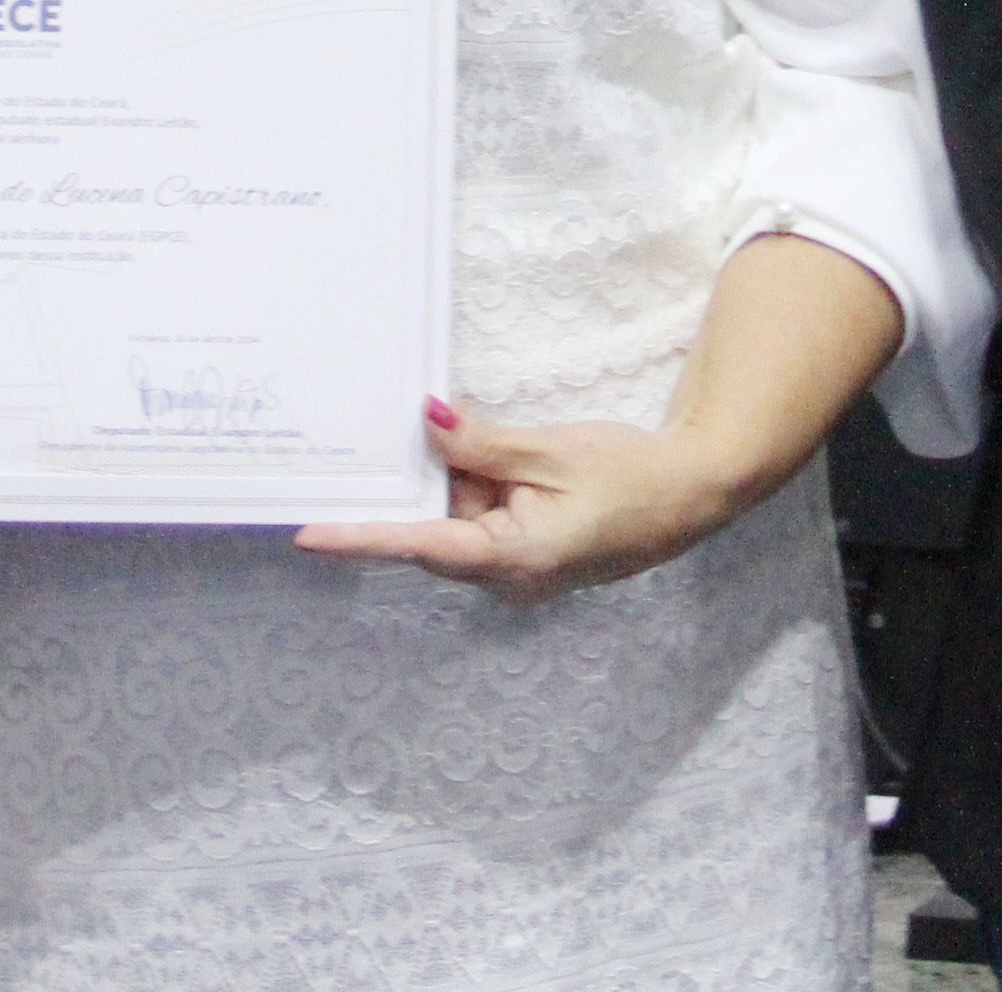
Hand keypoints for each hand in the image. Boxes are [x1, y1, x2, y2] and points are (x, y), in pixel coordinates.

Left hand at [290, 395, 764, 600]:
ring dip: (456, 483)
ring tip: (448, 431)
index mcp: (514, 557)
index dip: (361, 537)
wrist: (693, 494)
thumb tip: (427, 424)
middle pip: (436, 531)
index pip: (420, 544)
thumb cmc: (630, 475)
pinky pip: (483, 522)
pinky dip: (477, 489)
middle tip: (373, 442)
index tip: (308, 534)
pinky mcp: (530, 554)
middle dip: (418, 486)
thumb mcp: (551, 449)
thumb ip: (482, 444)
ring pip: (459, 523)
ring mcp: (520, 571)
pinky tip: (478, 452)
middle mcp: (509, 578)